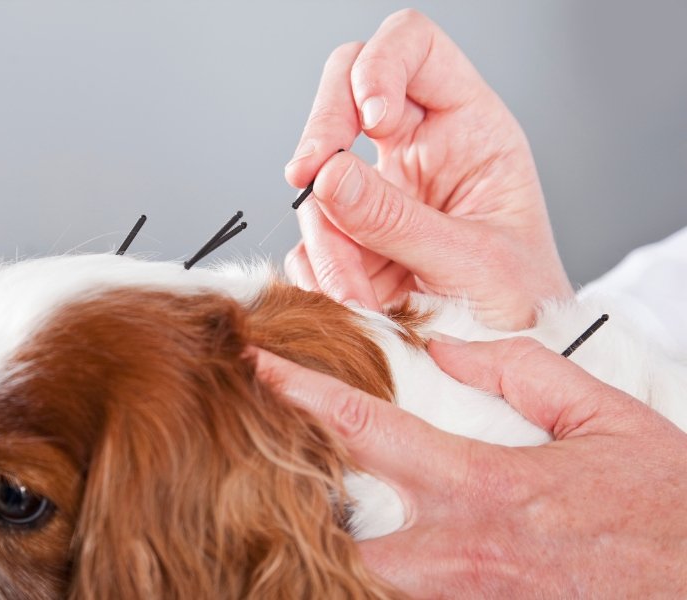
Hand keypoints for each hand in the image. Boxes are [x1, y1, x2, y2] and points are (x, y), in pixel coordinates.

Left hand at [254, 339, 686, 596]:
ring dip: (332, 546)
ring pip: (363, 579)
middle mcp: (456, 550)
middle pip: (334, 528)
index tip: (260, 364)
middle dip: (294, 496)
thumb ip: (518, 371)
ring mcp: (462, 597)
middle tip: (266, 461)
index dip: (302, 391)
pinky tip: (374, 553)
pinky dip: (380, 578)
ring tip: (307, 509)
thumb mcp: (604, 417)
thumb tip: (443, 342)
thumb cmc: (667, 510)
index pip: (364, 427)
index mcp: (481, 484)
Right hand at [284, 9, 571, 328]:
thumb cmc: (522, 312)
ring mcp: (377, 193)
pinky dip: (318, 274)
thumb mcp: (473, 265)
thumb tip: (326, 174)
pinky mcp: (349, 240)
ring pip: (318, 180)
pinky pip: (308, 238)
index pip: (413, 48)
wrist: (510, 372)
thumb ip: (397, 221)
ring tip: (362, 297)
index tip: (366, 122)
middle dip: (320, 134)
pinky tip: (354, 303)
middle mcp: (418, 149)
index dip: (380, 65)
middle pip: (342, 91)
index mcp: (469, 129)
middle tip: (305, 181)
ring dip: (327, 240)